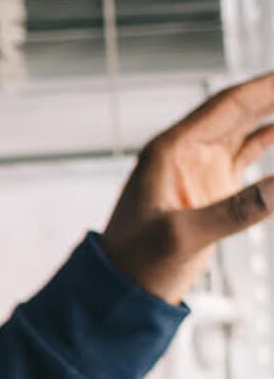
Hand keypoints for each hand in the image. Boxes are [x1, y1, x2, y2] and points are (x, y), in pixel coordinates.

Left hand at [97, 68, 273, 305]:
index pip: (228, 104)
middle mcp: (186, 151)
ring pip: (248, 130)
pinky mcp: (212, 189)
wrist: (120, 292)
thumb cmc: (136, 264)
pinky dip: (271, 144)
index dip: (266, 86)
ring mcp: (200, 169)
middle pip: (241, 110)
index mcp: (170, 150)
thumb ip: (234, 211)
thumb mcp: (183, 237)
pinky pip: (249, 155)